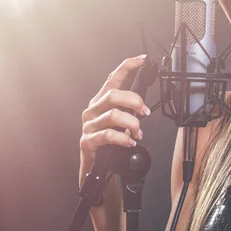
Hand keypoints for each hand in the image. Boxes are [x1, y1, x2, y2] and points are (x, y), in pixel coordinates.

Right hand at [79, 55, 150, 186]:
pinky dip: (123, 138)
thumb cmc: (111, 144)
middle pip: (114, 94)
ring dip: (132, 124)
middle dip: (134, 101)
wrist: (97, 171)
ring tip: (138, 133)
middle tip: (144, 113)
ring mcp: (88, 126)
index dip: (127, 66)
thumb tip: (144, 103)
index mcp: (101, 101)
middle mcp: (93, 110)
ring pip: (113, 115)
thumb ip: (130, 110)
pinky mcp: (87, 142)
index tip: (142, 59)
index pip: (113, 78)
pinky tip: (130, 142)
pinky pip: (107, 135)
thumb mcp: (122, 123)